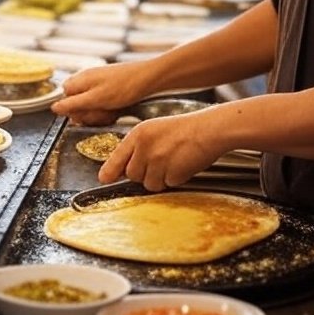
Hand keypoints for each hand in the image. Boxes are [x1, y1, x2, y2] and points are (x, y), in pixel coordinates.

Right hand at [51, 61, 155, 125]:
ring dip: (98, 112)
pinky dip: (108, 108)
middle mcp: (87, 79)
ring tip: (110, 112)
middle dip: (86, 112)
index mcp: (80, 80)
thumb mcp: (96, 99)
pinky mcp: (110, 86)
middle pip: (76, 101)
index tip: (83, 116)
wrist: (150, 78)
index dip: (72, 109)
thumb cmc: (124, 87)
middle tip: (100, 114)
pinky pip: (102, 101)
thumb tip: (54, 108)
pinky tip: (116, 110)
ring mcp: (99, 82)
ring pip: (90, 103)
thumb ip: (73, 104)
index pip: (64, 97)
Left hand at [99, 115, 222, 190]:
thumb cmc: (184, 129)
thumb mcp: (153, 130)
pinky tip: (181, 165)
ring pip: (149, 184)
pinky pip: (167, 184)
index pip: (116, 158)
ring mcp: (157, 160)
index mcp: (138, 135)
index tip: (104, 179)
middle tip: (159, 163)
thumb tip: (123, 169)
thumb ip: (137, 147)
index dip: (109, 171)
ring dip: (160, 179)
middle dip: (143, 174)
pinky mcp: (172, 172)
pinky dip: (174, 179)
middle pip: (132, 175)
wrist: (208, 129)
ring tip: (172, 162)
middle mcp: (144, 147)